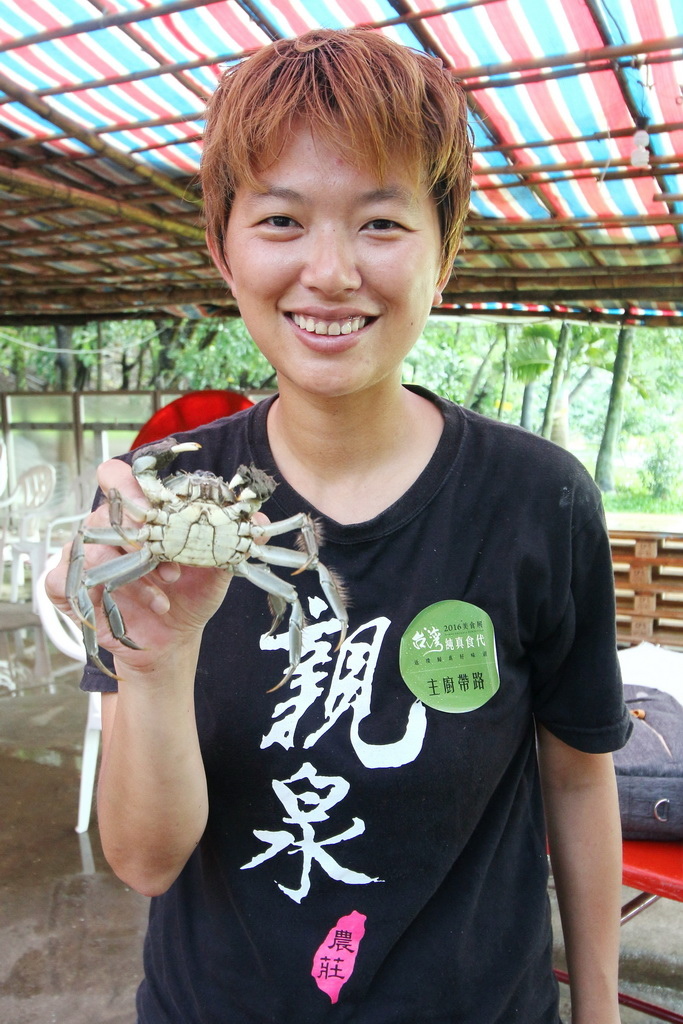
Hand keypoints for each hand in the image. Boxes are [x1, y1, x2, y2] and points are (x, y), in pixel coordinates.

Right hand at [45, 457, 237, 677]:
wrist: (174, 642)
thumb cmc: (191, 595)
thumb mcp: (219, 567)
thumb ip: (235, 541)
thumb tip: (262, 521)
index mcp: (141, 512)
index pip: (124, 476)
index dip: (138, 481)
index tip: (169, 502)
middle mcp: (110, 527)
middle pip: (105, 503)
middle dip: (136, 523)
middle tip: (163, 546)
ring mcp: (88, 556)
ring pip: (93, 542)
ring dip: (135, 564)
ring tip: (170, 582)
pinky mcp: (69, 587)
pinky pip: (64, 578)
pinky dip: (106, 592)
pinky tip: (149, 603)